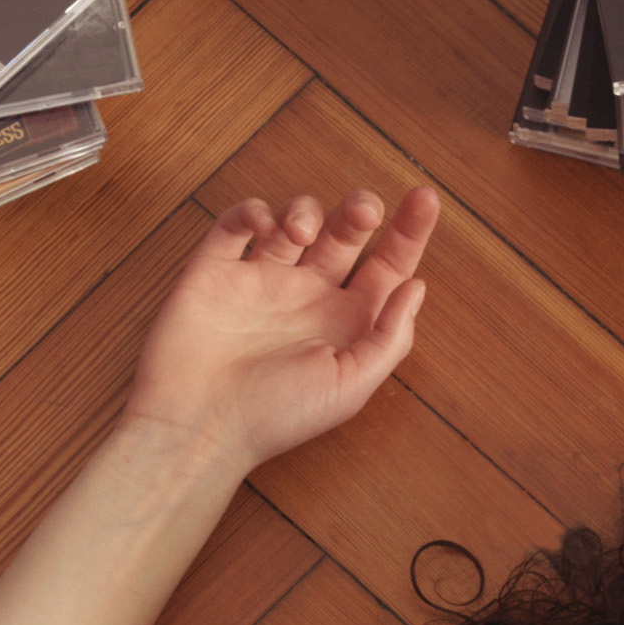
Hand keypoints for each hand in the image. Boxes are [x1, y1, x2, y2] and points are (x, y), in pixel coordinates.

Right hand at [124, 188, 437, 470]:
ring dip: (306, 211)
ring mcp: (259, 281)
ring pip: (293, 223)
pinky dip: (251, 211)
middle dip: (359, 211)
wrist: (197, 426)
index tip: (425, 198)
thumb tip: (417, 285)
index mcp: (343, 323)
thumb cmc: (276, 416)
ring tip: (301, 233)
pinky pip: (235, 225)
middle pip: (343, 235)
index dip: (409, 232)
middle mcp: (305, 298)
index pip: (385, 268)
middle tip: (363, 212)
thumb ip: (389, 336)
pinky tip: (264, 225)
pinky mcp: (214, 272)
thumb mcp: (350, 385)